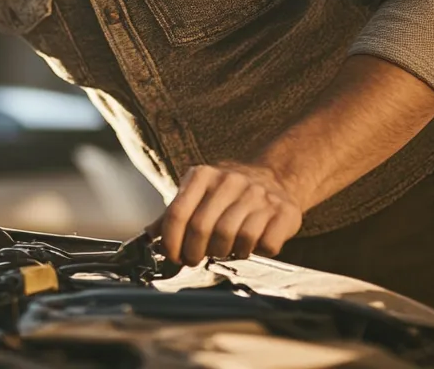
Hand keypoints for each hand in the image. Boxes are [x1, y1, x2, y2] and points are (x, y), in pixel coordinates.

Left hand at [150, 162, 302, 266]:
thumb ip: (175, 212)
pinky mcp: (284, 212)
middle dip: (194, 252)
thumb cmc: (229, 192)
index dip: (171, 241)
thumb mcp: (199, 192)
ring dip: (224, 252)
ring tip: (223, 250)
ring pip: (233, 238)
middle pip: (202, 228)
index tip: (173, 256)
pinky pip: (264, 244)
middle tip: (195, 259)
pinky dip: (255, 252)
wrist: (277, 177)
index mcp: (203, 175)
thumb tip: (149, 235)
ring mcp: (260, 195)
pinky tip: (249, 245)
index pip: (178, 213)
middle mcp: (231, 181)